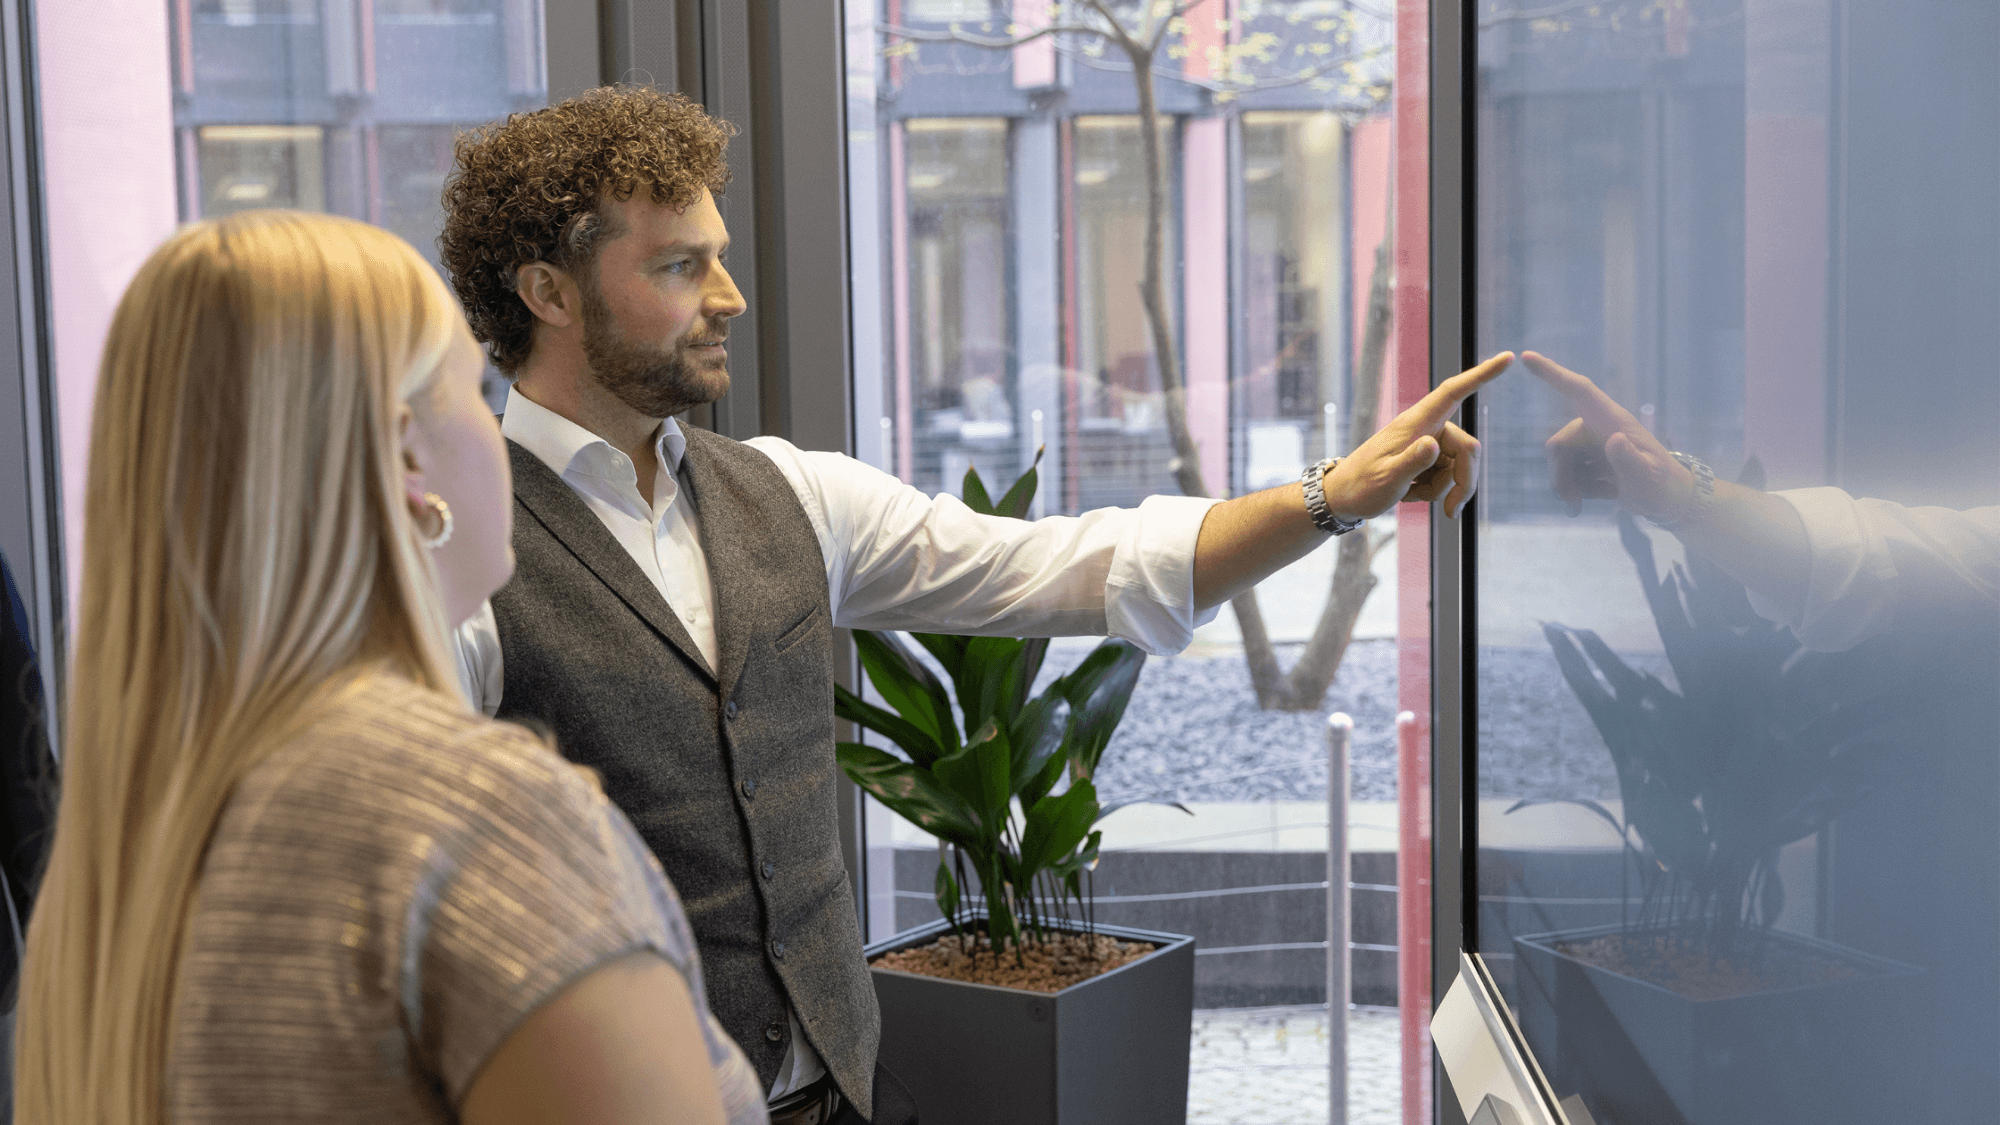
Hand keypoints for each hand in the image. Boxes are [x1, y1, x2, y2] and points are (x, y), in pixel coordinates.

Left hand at [1324, 351, 1511, 519]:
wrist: (1344, 497)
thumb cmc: (1361, 486)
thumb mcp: (1386, 479)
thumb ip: (1412, 463)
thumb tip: (1435, 444)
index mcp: (1416, 422)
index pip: (1453, 392)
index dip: (1481, 375)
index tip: (1507, 357)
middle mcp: (1427, 428)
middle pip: (1468, 449)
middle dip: (1464, 482)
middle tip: (1449, 512)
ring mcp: (1430, 444)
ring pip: (1460, 468)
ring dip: (1443, 491)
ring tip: (1411, 495)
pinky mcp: (1429, 459)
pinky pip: (1449, 477)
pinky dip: (1436, 492)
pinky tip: (1411, 494)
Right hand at [1524, 351, 1694, 521]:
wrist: (1669, 501)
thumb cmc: (1663, 486)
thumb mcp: (1649, 477)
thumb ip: (1630, 459)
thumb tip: (1613, 439)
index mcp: (1614, 421)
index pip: (1580, 391)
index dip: (1553, 373)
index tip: (1527, 357)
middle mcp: (1598, 427)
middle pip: (1559, 444)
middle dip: (1560, 475)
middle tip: (1573, 502)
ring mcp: (1592, 444)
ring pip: (1560, 462)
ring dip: (1572, 487)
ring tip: (1599, 498)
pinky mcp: (1590, 460)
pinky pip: (1568, 474)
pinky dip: (1580, 490)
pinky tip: (1606, 492)